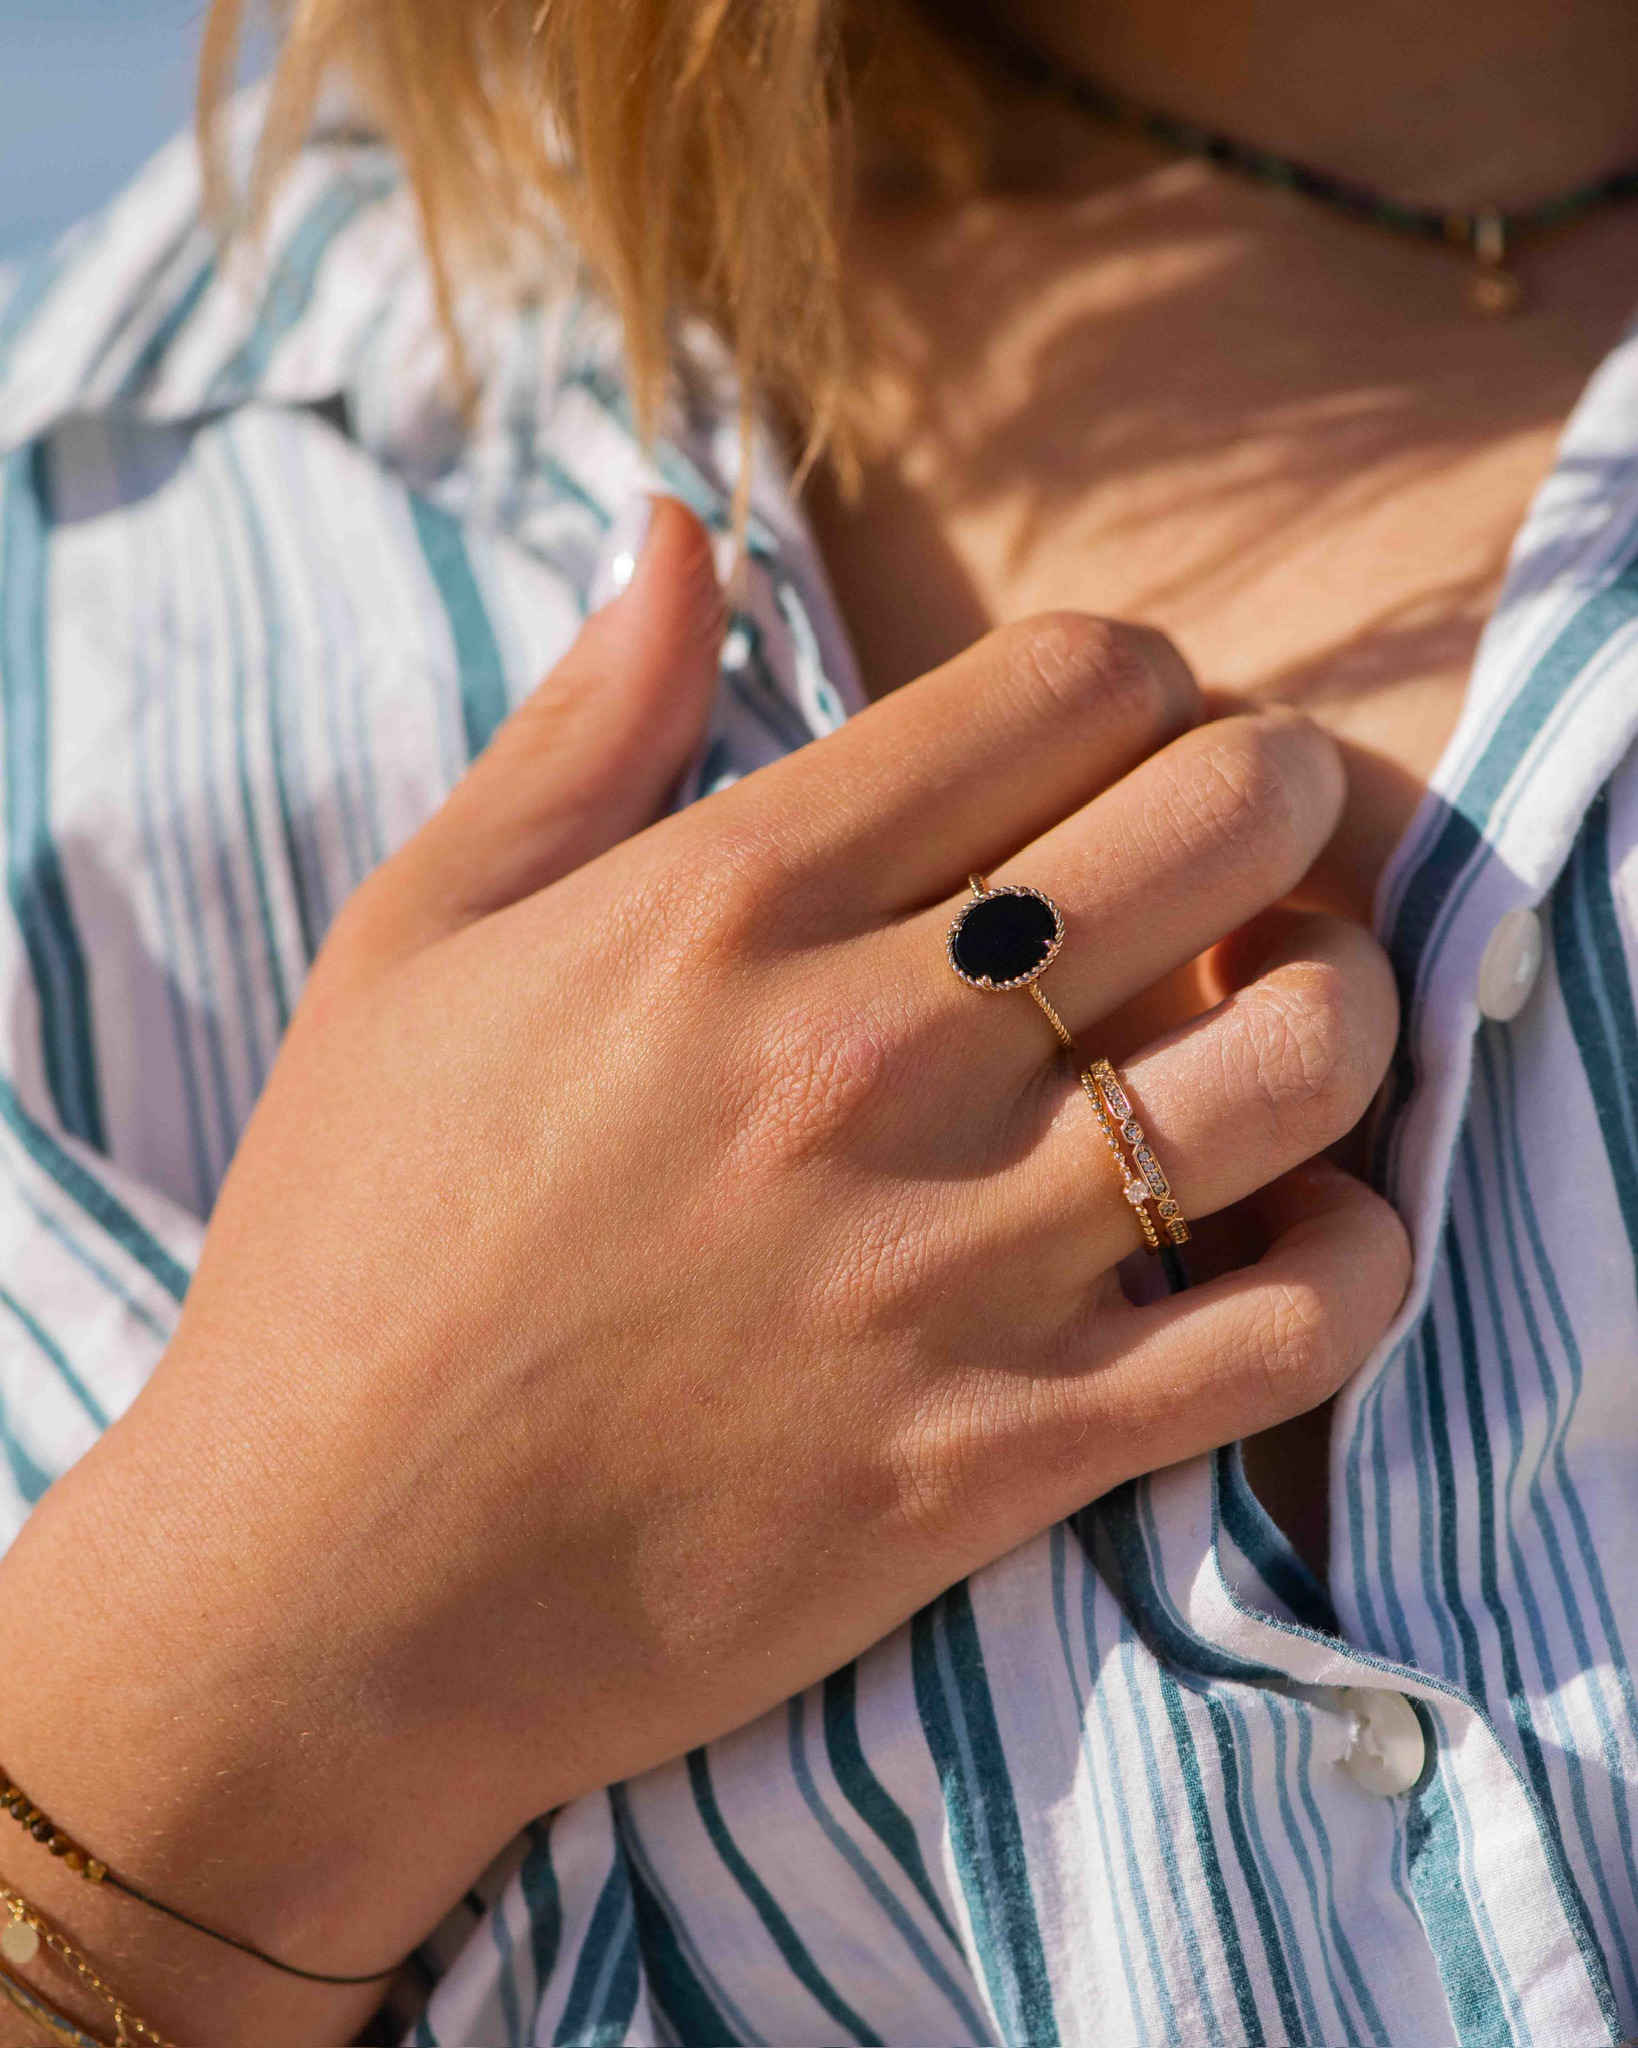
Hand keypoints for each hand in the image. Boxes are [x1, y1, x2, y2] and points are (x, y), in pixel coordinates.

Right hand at [0, 501, 1406, 2042]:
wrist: (327, 1588)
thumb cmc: (351, 1247)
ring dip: (1343, 1006)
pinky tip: (1297, 1234)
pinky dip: (1357, 1259)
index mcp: (734, 900)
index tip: (1120, 744)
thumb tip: (675, 525)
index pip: (1074, 684)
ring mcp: (955, 1259)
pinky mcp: (1003, 1452)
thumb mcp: (415, 941)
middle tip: (1238, 856)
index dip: (1147, 680)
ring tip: (1282, 1025)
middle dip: (1278, 799)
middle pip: (1231, 816)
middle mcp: (872, 1051)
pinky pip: (1299, 1324)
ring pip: (1311, 1055)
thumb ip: (579, 725)